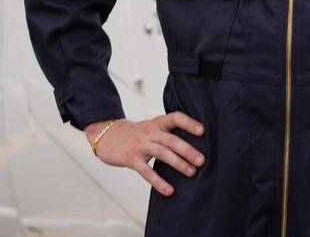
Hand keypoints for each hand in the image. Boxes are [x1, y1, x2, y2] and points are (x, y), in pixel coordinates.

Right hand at [84, 111, 206, 196]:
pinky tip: (169, 190)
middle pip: (171, 139)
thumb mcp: (151, 127)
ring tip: (192, 172)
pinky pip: (147, 172)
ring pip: (162, 153)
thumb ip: (167, 133)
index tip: (202, 131)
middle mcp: (149, 132)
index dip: (188, 123)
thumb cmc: (136, 134)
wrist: (107, 135)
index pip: (175, 118)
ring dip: (178, 163)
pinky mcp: (131, 159)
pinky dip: (159, 182)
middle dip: (187, 150)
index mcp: (157, 123)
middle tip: (202, 160)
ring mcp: (140, 146)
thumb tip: (193, 146)